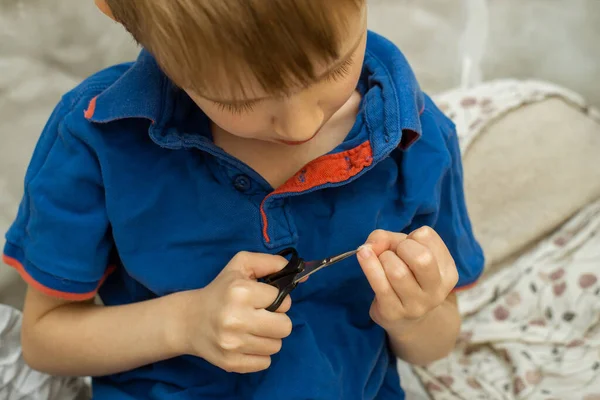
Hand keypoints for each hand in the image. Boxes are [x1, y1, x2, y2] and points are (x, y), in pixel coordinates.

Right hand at [173, 252, 292, 373]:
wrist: (189, 320)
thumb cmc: (220, 290)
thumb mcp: (241, 265)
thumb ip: (271, 262)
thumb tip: (303, 274)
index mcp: (241, 292)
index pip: (283, 301)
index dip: (276, 299)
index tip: (263, 299)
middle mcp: (236, 319)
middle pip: (285, 327)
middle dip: (277, 320)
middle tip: (262, 315)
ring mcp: (233, 344)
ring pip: (277, 346)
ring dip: (269, 337)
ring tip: (253, 329)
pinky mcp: (231, 363)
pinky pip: (265, 363)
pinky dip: (260, 354)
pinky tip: (247, 343)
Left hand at [357, 227, 458, 334]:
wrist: (407, 320)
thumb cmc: (406, 274)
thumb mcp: (403, 251)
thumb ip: (386, 239)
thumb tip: (371, 246)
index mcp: (447, 271)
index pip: (427, 236)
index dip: (412, 235)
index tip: (408, 245)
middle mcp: (436, 291)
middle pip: (421, 258)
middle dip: (401, 247)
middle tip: (395, 253)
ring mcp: (416, 305)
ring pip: (397, 272)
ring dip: (383, 258)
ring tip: (382, 262)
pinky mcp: (393, 312)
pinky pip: (380, 285)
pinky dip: (369, 265)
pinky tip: (363, 255)